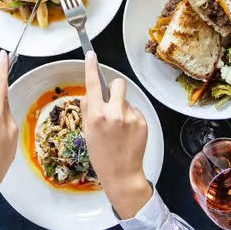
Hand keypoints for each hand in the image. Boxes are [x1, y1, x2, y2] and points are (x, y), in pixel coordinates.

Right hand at [81, 51, 151, 218]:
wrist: (122, 174)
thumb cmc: (101, 155)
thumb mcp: (87, 132)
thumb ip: (88, 110)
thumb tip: (89, 95)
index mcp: (97, 115)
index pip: (93, 84)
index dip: (91, 67)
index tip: (91, 54)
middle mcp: (114, 113)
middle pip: (118, 84)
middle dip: (114, 88)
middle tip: (111, 102)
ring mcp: (131, 117)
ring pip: (126, 99)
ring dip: (122, 106)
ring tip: (119, 127)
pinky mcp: (142, 122)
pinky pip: (134, 111)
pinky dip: (130, 118)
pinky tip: (127, 133)